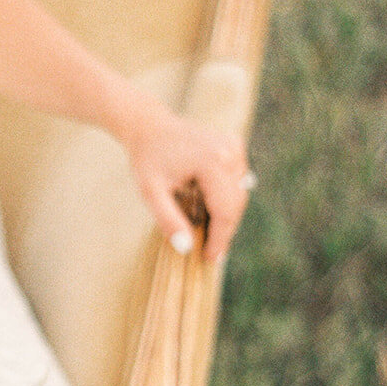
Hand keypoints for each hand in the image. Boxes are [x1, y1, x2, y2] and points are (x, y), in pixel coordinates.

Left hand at [122, 101, 252, 263]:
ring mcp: (235, 147)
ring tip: (205, 231)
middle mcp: (230, 152)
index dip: (219, 239)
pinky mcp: (235, 146)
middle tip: (209, 253)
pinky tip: (205, 203)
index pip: (225, 211)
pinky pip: (237, 182)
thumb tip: (187, 249)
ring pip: (238, 195)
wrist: (150, 127)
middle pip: (236, 205)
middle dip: (223, 230)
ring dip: (224, 215)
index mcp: (212, 162)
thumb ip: (168, 221)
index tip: (210, 259)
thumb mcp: (151, 193)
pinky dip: (224, 197)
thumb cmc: (147, 160)